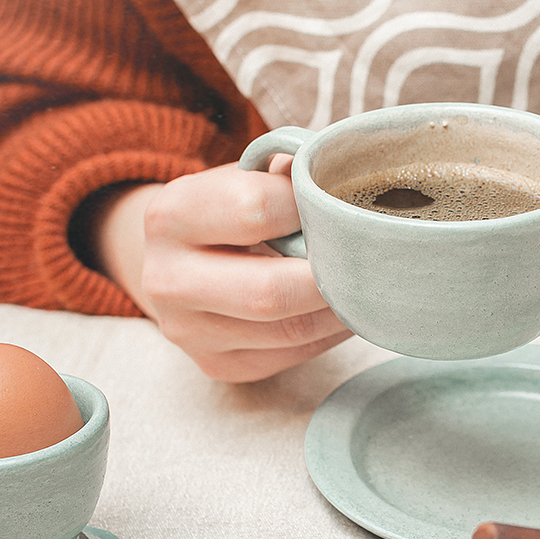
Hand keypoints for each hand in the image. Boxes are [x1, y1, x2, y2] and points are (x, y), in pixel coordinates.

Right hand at [90, 159, 351, 381]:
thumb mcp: (245, 176)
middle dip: (332, 275)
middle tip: (372, 259)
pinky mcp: (217, 364)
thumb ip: (290, 173)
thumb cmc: (227, 210)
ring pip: (288, 330)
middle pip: (270, 291)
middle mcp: (167, 279)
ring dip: (340, 309)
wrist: (178, 261)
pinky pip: (290, 355)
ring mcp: (188, 331)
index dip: (311, 206)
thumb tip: (349, 179)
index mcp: (171, 215)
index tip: (340, 204)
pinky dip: (329, 333)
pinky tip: (343, 309)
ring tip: (367, 283)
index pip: (256, 210)